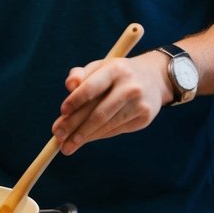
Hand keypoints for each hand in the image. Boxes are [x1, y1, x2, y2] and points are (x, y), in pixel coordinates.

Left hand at [51, 51, 169, 154]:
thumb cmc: (118, 74)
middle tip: (58, 137)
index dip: (75, 101)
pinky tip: (86, 139)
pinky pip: (116, 130)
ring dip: (84, 137)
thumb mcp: (101, 67)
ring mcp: (139, 104)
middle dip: (75, 127)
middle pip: (98, 112)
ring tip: (68, 145)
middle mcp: (129, 87)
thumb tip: (69, 86)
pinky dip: (99, 135)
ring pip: (106, 125)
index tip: (62, 112)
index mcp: (115, 70)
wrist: (154, 78)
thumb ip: (81, 75)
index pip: (91, 87)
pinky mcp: (144, 118)